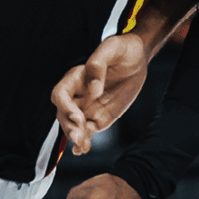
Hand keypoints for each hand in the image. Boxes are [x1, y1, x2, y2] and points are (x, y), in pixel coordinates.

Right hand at [51, 32, 149, 154]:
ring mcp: (87, 107)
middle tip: (79, 135)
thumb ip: (98, 65)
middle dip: (69, 126)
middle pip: (63, 114)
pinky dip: (83, 142)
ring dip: (75, 137)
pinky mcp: (98, 117)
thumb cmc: (122, 48)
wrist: (138, 58)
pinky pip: (87, 132)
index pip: (60, 94)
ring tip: (82, 146)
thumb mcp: (112, 48)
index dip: (65, 106)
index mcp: (76, 77)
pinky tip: (83, 150)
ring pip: (73, 126)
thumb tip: (93, 90)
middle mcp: (78, 94)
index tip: (77, 115)